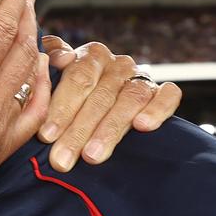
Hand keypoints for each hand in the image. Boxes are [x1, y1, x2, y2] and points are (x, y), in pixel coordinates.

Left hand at [38, 36, 182, 171]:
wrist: (105, 97)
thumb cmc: (73, 91)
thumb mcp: (56, 76)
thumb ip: (49, 64)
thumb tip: (61, 59)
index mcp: (91, 56)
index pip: (77, 79)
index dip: (61, 108)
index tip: (46, 136)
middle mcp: (118, 64)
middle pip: (100, 96)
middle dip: (78, 131)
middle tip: (62, 159)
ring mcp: (142, 77)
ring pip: (130, 100)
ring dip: (110, 130)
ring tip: (92, 157)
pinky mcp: (163, 91)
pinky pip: (168, 95)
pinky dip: (158, 109)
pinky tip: (143, 126)